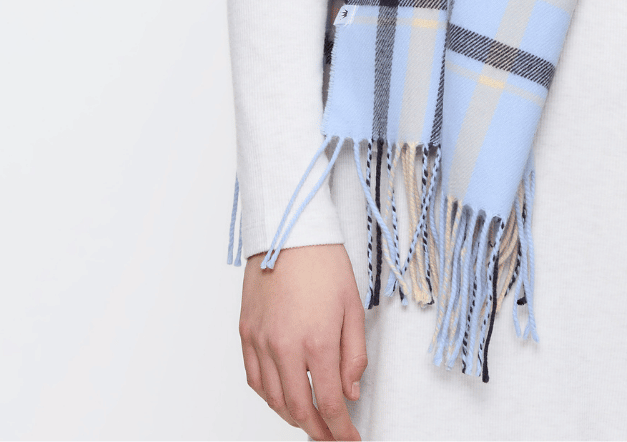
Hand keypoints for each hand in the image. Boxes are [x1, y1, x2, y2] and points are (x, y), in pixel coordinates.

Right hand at [239, 243, 367, 440]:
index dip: (341, 429)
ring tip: (311, 420)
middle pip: (299, 409)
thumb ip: (354, 354)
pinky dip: (269, 397)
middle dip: (318, 430)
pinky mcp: (246, 334)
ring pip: (273, 399)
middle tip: (332, 435)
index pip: (330, 402)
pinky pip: (255, 380)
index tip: (350, 439)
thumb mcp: (353, 306)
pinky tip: (283, 397)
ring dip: (293, 417)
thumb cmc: (325, 262)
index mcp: (317, 340)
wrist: (290, 231)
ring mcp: (261, 342)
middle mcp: (285, 347)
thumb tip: (351, 392)